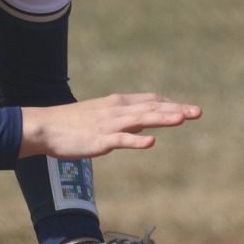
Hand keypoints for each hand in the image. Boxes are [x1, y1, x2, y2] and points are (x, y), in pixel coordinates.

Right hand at [18, 92, 200, 159]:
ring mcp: (109, 125)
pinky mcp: (99, 140)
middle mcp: (116, 110)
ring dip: (162, 119)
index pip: (150, 101)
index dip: (170, 105)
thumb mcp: (102, 119)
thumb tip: (145, 127)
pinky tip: (151, 142)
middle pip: (151, 108)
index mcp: (117, 104)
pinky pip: (121, 140)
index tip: (187, 109)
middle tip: (198, 112)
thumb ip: (125, 122)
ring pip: (140, 120)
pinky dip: (136, 140)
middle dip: (176, 109)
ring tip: (182, 119)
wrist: (45, 128)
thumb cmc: (72, 125)